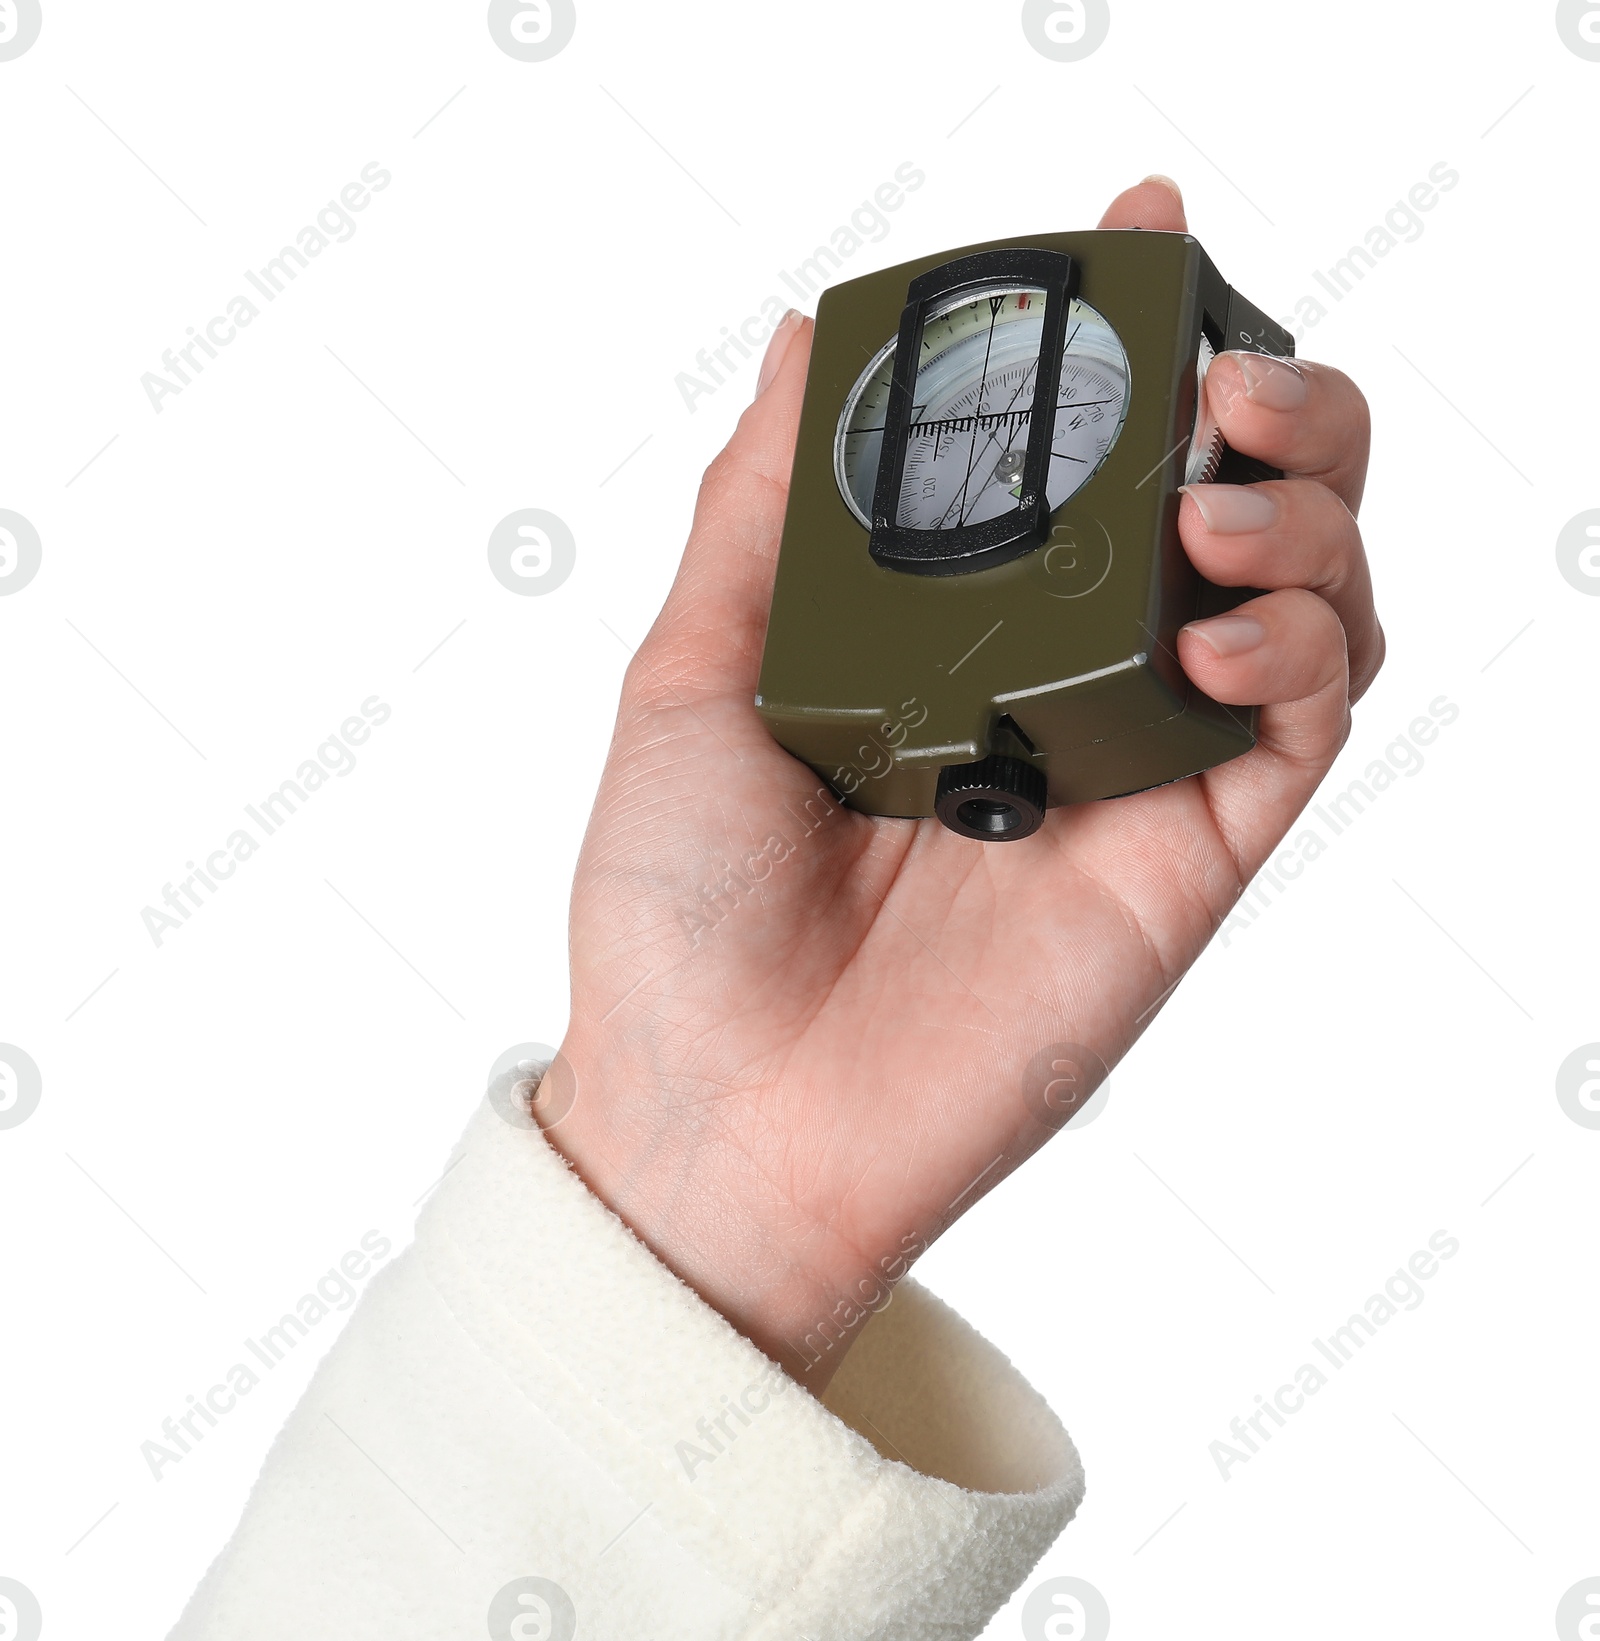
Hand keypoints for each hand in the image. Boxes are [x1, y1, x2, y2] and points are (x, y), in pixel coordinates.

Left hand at [545, 177, 1379, 1388]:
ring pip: (1311, 603)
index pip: (1089, 459)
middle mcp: (1063, 684)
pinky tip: (1207, 632)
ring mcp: (1134, 770)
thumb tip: (796, 344)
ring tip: (1217, 493)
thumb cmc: (679, 909)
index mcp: (958, 629)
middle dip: (1268, 406)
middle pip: (1237, 510)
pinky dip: (1298, 648)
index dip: (1135, 340)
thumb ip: (763, 510)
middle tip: (1216, 371)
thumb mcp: (693, 673)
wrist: (717, 1109)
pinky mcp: (1186, 860)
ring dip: (1306, 513)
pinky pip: (1305, 727)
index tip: (1137, 233)